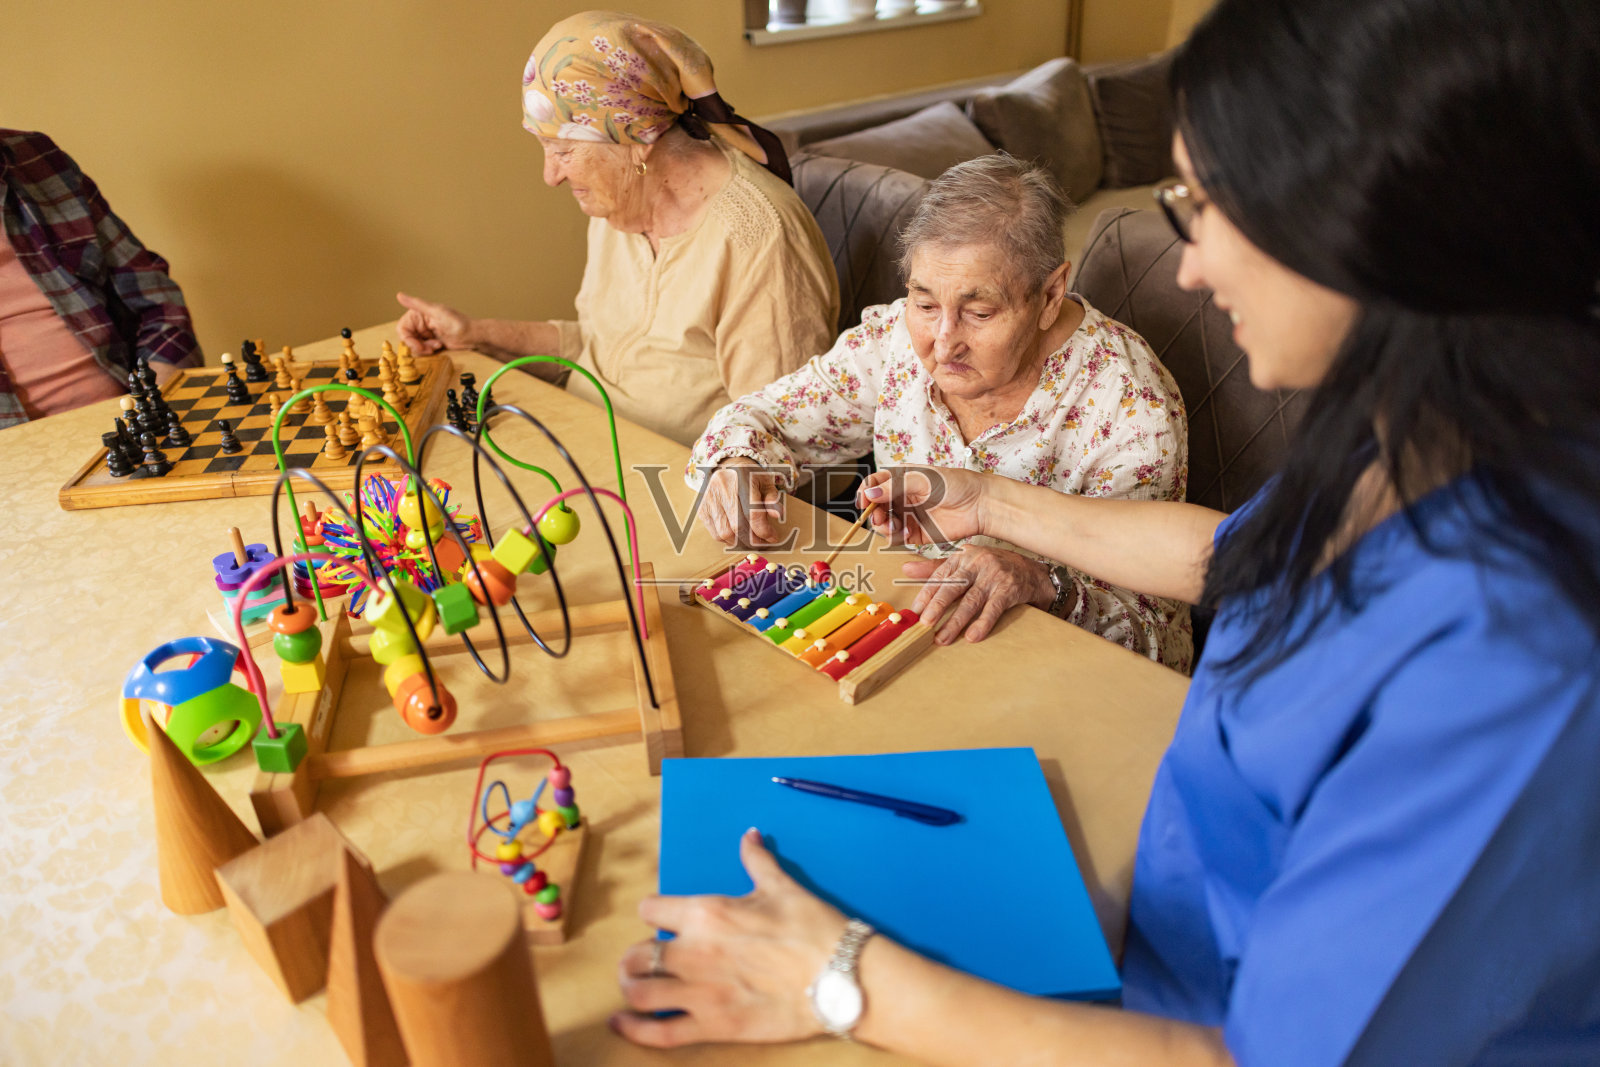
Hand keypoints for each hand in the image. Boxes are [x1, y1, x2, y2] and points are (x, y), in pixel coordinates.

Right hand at [395, 291, 473, 353]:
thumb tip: (399, 295)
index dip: (408, 339)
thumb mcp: (436, 312)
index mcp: (418, 313)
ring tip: (437, 345)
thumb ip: (417, 304)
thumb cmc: (458, 322)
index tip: (417, 345)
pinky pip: (423, 349)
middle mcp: (420, 323)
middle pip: (408, 339)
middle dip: (418, 345)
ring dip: (424, 348)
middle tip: (430, 348)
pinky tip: (440, 346)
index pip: (403, 328)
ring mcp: (426, 333)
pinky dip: (429, 350)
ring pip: (414, 345)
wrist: (473, 336)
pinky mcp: (431, 342)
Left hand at [612, 828, 846, 1047]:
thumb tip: (749, 836)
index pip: (651, 910)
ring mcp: (701, 992)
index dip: (653, 914)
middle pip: (638, 954)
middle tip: (642, 960)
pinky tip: (623, 1024)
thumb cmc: (812, 929)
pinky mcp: (713, 1026)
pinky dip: (634, 1030)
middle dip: (636, 957)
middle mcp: (694, 952)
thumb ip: (756, 861)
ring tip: (635, 989)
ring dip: (631, 989)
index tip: (660, 921)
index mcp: (706, 914)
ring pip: (640, 992)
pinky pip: (659, 1033)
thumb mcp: (782, 887)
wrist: (840, 976)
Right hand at [697, 458, 785, 545]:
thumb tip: (777, 515)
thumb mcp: (765, 482)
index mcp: (742, 480)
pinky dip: (728, 540)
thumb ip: (772, 498)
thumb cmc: (749, 476)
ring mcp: (710, 500)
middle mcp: (723, 489)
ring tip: (751, 541)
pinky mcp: (702, 509)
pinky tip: (737, 536)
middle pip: (738, 526)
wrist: (726, 465)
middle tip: (763, 543)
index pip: (752, 513)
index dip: (764, 530)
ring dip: (740, 543)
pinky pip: (715, 534)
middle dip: (754, 540)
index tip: (773, 537)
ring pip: (725, 533)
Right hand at [860, 467, 987, 546]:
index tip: (864, 502)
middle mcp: (901, 496)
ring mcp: (907, 515)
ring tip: (895, 526)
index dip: (865, 492)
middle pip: (875, 506)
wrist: (979, 505)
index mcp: (901, 478)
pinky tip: (907, 532)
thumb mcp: (923, 479)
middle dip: (873, 513)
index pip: (874, 484)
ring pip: (882, 524)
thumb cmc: (955, 484)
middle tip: (880, 518)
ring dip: (883, 526)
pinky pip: (895, 538)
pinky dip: (895, 537)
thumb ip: (894, 487)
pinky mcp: (915, 533)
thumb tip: (869, 494)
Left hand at [903, 545, 1052, 644]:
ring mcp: (994, 576)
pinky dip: (982, 623)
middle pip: (952, 588)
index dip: (926, 595)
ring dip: (956, 622)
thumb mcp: (966, 563)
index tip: (915, 612)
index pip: (939, 576)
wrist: (1034, 572)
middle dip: (937, 607)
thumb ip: (936, 568)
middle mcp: (977, 564)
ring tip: (943, 638)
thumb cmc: (996, 567)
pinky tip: (972, 636)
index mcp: (962, 557)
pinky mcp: (1009, 589)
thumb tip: (906, 570)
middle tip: (924, 625)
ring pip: (970, 601)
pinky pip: (993, 609)